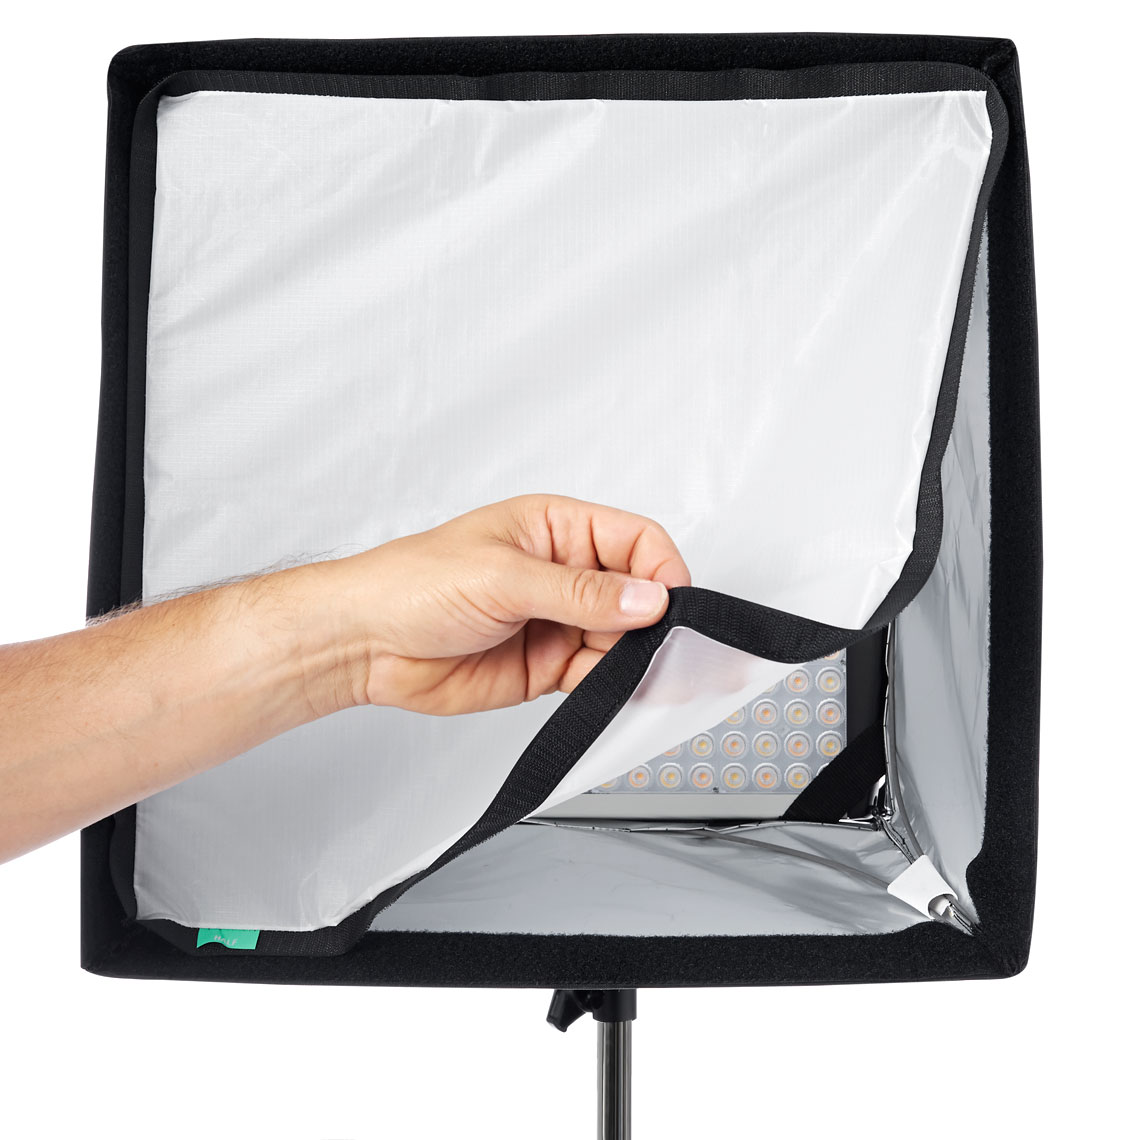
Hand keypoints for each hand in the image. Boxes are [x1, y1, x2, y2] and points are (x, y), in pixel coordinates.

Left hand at [328, 494, 690, 714]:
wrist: (365, 644)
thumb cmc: (413, 584)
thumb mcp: (503, 576)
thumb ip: (580, 592)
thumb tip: (647, 597)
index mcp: (556, 529)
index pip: (635, 540)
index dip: (661, 569)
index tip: (671, 603)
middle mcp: (563, 573)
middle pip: (637, 592)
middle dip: (654, 619)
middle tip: (663, 646)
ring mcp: (557, 621)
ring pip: (623, 638)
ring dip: (637, 657)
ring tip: (640, 673)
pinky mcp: (548, 665)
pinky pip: (598, 675)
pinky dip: (614, 685)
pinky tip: (616, 689)